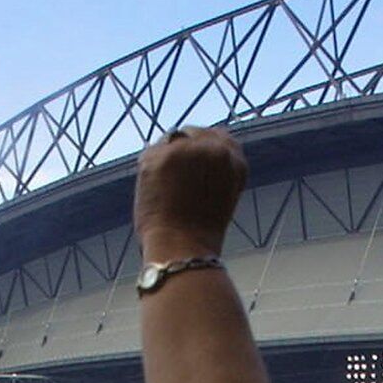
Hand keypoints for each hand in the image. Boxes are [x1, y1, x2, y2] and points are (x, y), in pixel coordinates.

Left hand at [135, 127, 245, 262]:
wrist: (184, 249)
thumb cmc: (199, 234)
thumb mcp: (220, 195)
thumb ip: (212, 170)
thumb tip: (191, 156)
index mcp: (235, 161)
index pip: (217, 136)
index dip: (201, 147)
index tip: (190, 162)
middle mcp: (215, 150)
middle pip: (191, 133)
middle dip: (180, 150)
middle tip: (170, 178)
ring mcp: (188, 150)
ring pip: (169, 141)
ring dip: (164, 160)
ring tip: (165, 192)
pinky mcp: (163, 155)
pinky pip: (150, 152)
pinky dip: (148, 169)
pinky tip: (153, 192)